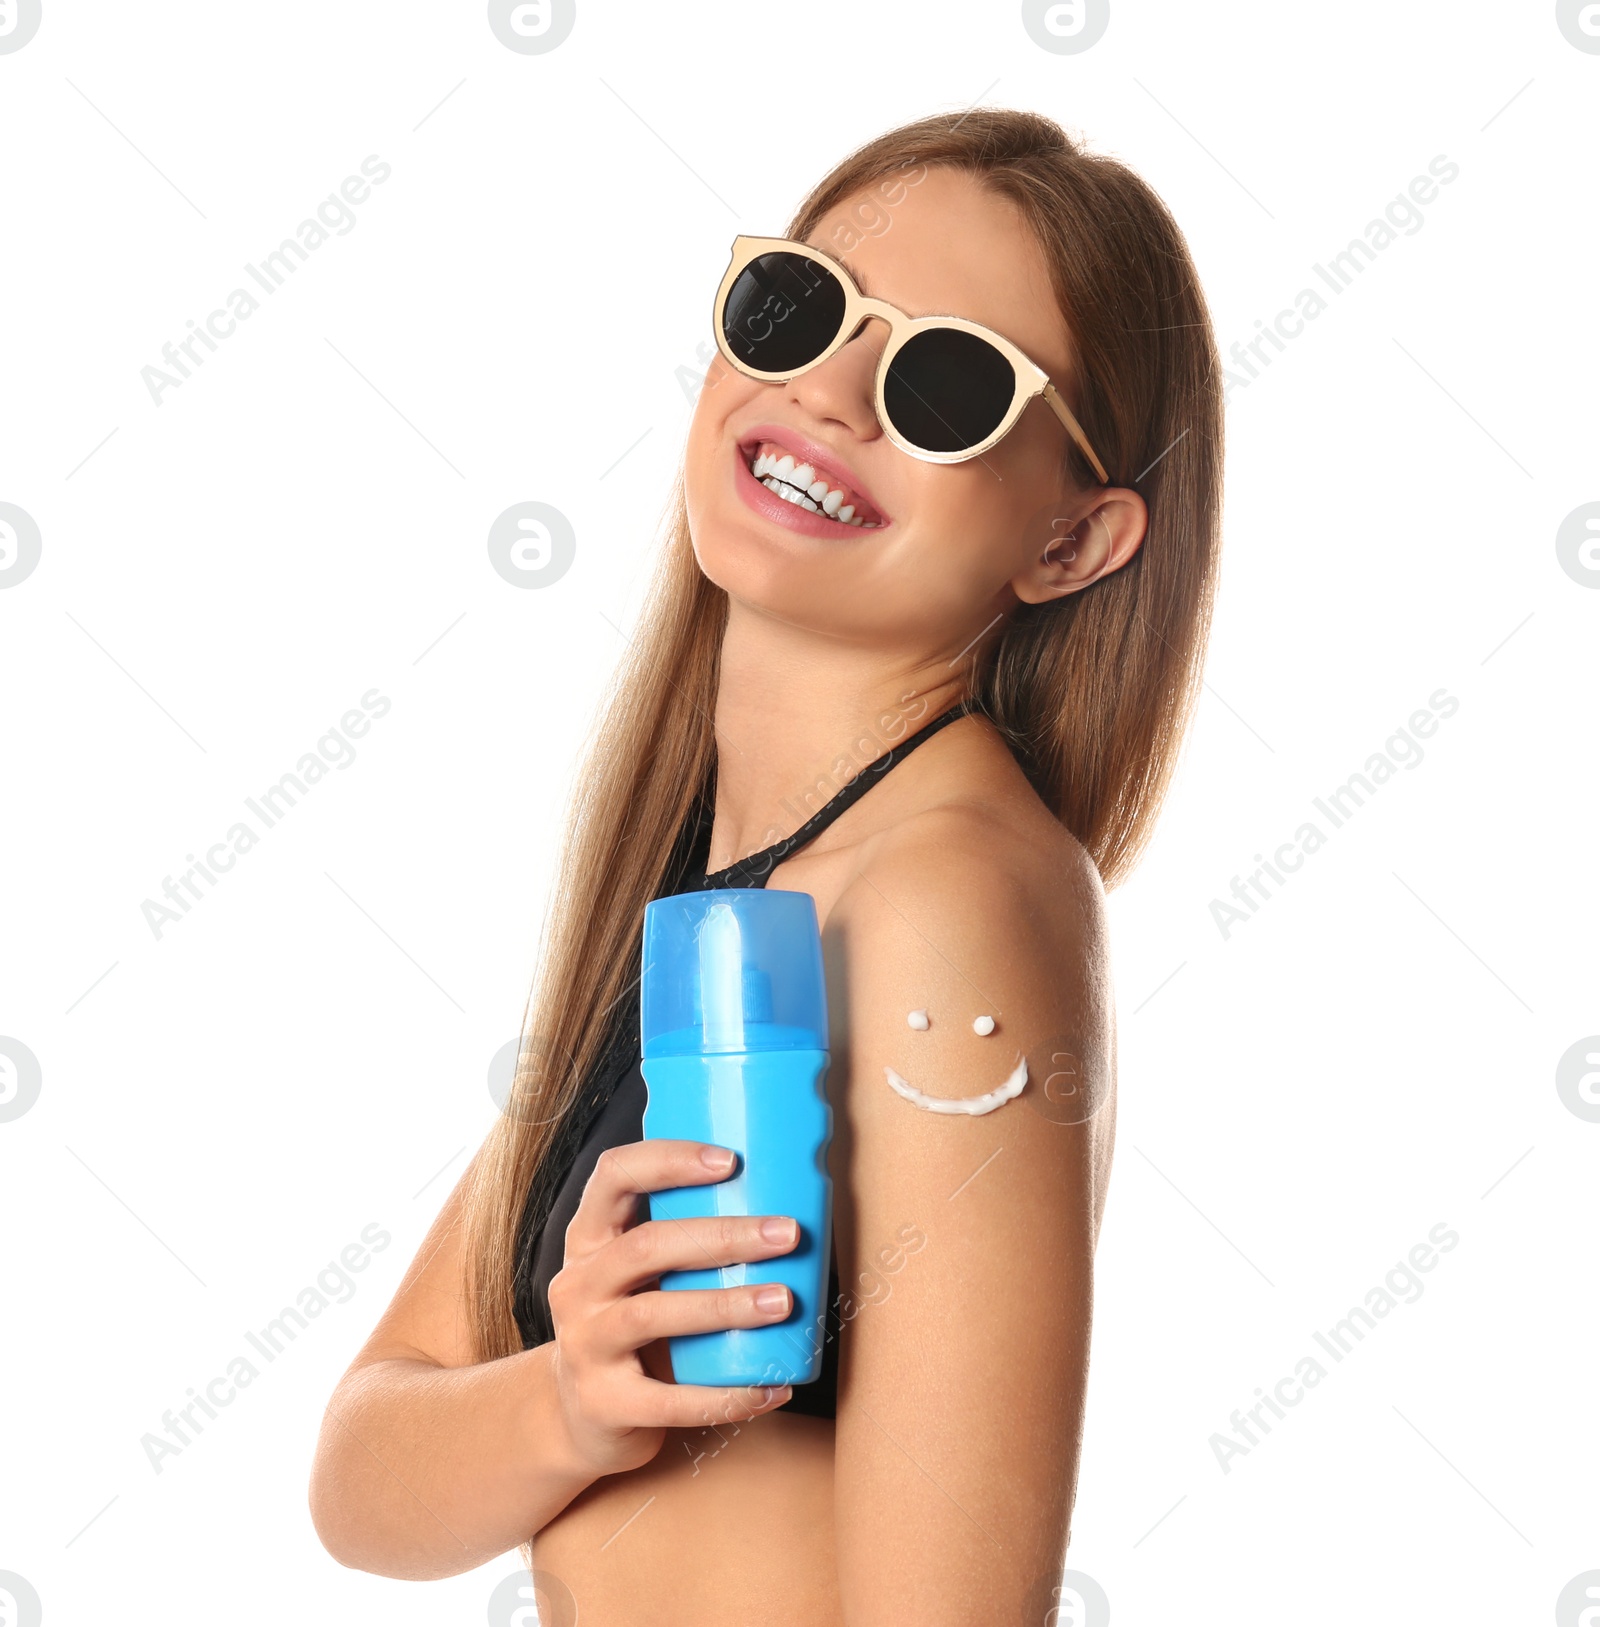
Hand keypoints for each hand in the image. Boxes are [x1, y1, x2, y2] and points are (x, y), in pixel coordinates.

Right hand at [546, 1139, 799, 1478]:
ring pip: (655, 1314)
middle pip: (647, 1245)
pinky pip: (670, 1399)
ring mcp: (585, 1344)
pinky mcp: (603, 1403)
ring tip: (783, 1302)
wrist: (581, 1416)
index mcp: (590, 1239)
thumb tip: (782, 1209)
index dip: (668, 1160)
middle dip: (723, 1236)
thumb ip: (684, 1242)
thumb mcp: (639, 1275)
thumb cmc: (634, 1326)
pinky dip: (727, 1395)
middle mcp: (578, 1285)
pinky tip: (773, 1387)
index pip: (614, 1176)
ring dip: (726, 1305)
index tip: (731, 1160)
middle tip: (787, 1234)